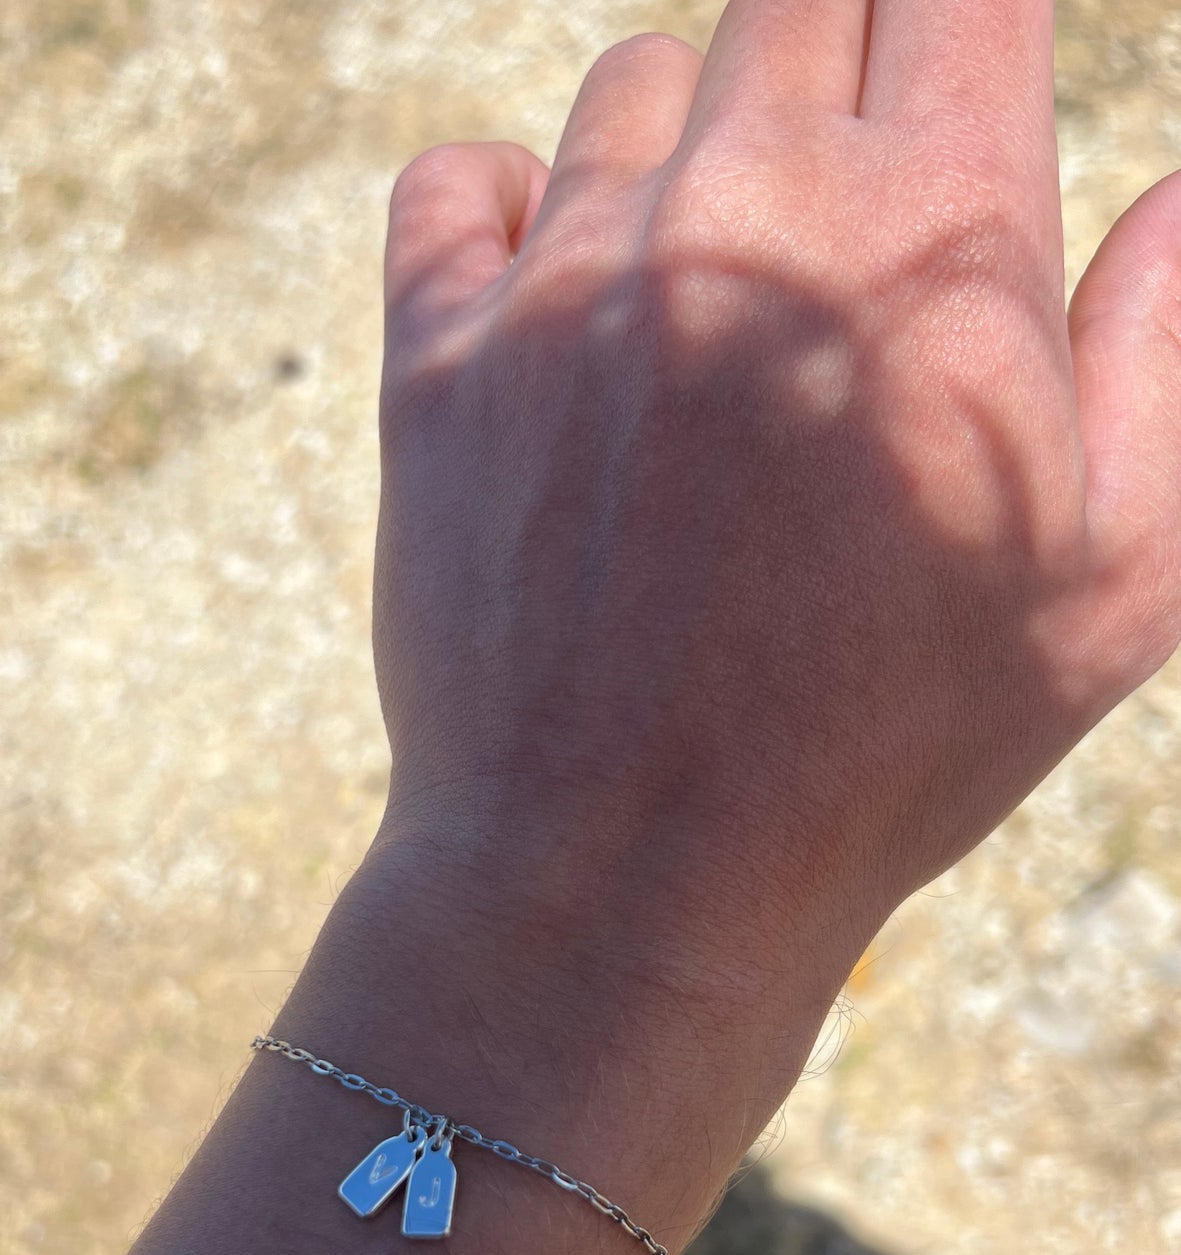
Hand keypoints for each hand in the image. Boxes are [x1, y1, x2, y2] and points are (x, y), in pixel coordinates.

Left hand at [371, 5, 1180, 1089]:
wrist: (629, 878)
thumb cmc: (889, 753)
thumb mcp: (1111, 584)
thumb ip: (1165, 354)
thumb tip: (1172, 193)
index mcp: (935, 238)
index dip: (961, 21)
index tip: (952, 77)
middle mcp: (746, 212)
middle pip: (799, 3)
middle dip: (842, 72)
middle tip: (843, 212)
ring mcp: (573, 278)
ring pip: (632, 88)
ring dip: (686, 156)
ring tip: (709, 310)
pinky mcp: (436, 358)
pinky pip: (457, 182)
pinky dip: (506, 208)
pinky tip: (557, 296)